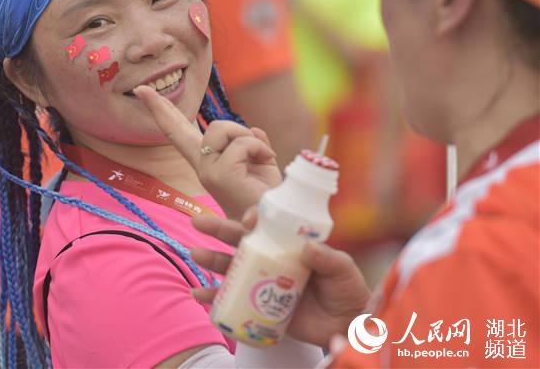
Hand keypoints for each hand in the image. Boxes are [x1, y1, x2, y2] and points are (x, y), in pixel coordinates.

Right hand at [134, 85, 280, 219]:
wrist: (279, 222)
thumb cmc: (271, 195)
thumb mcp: (263, 161)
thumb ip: (253, 143)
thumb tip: (254, 130)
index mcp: (210, 163)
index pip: (182, 134)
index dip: (163, 114)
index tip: (142, 92)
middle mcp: (203, 168)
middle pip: (181, 131)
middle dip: (159, 108)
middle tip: (141, 89)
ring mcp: (208, 172)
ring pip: (221, 128)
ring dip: (246, 136)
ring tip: (259, 156)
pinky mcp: (220, 176)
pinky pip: (241, 142)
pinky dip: (259, 148)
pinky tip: (267, 161)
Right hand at [190, 208, 370, 348]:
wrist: (347, 324)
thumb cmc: (347, 290)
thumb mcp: (343, 269)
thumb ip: (328, 258)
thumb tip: (307, 248)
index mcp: (290, 244)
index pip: (267, 224)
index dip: (254, 217)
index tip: (248, 219)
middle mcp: (273, 258)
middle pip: (241, 240)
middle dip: (219, 229)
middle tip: (199, 222)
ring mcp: (264, 281)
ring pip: (232, 266)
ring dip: (212, 259)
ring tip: (195, 253)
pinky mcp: (258, 304)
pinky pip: (231, 299)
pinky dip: (214, 297)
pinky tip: (198, 295)